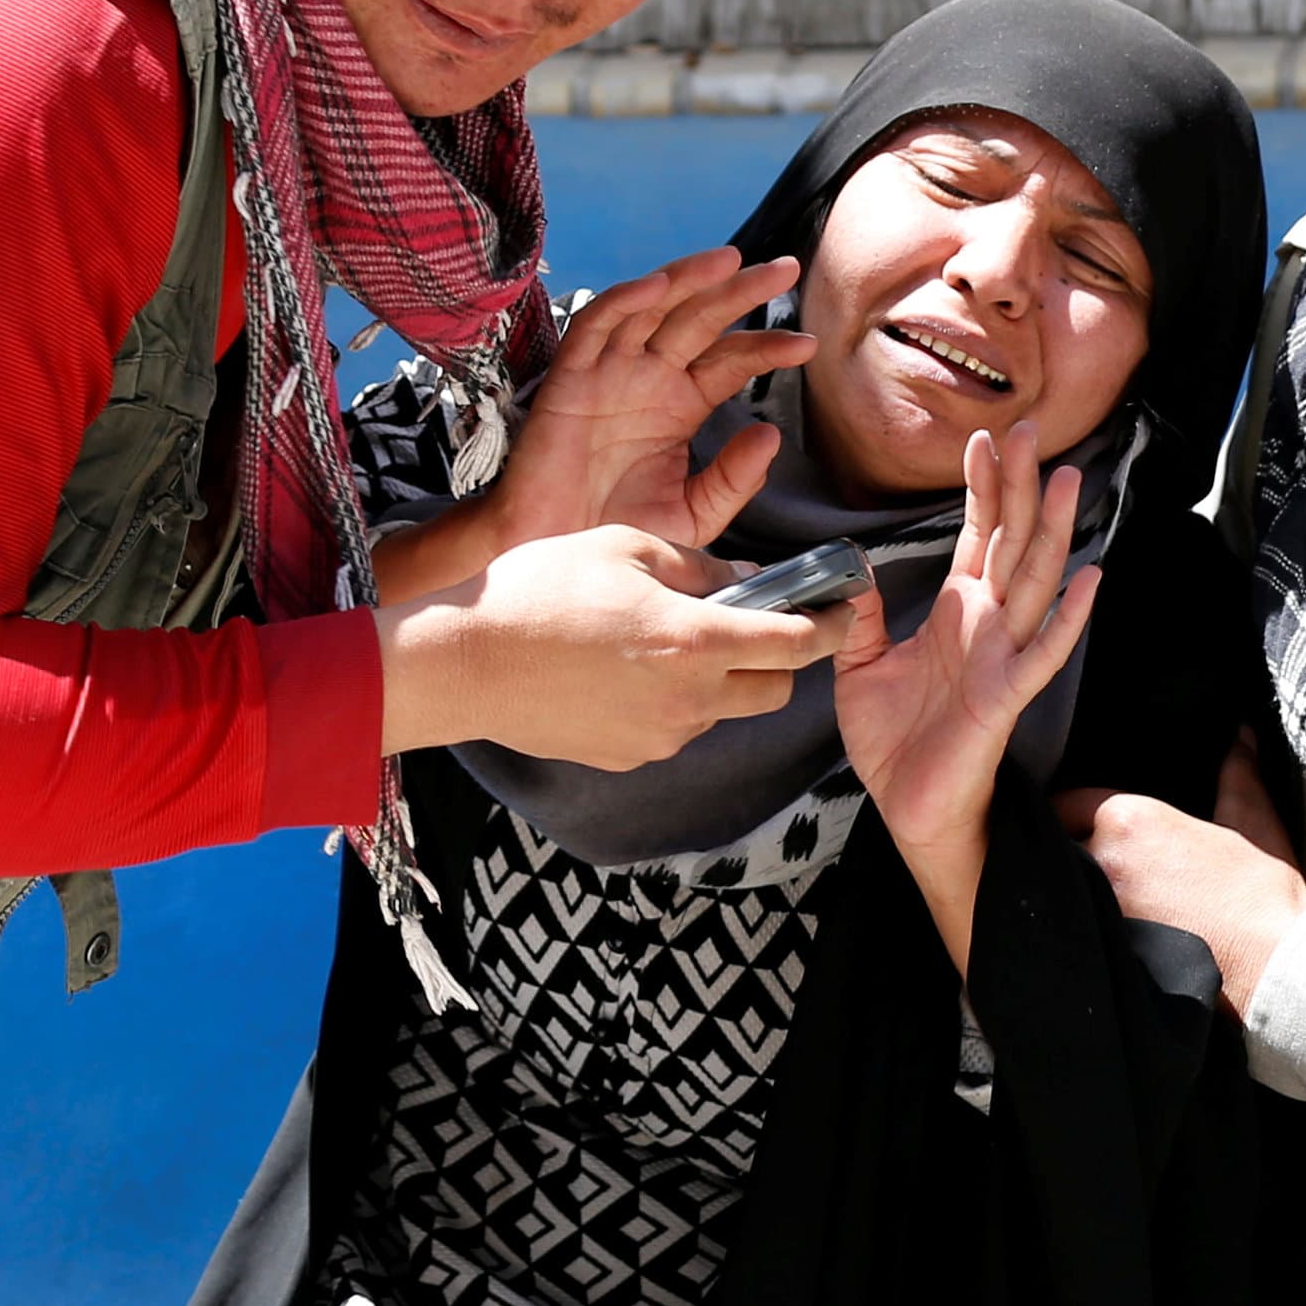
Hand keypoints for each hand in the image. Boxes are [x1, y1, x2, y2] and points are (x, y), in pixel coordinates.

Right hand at [372, 247, 811, 604]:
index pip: (730, 360)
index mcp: (680, 406)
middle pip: (700, 320)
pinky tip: (660, 286)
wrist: (554, 558)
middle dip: (741, 291)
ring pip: (652, 308)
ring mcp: (609, 373)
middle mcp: (648, 379)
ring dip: (689, 280)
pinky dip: (625, 301)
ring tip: (732, 262)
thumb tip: (771, 436)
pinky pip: (595, 326)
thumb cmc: (617, 534)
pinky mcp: (569, 379)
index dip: (767, 347)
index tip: (808, 344)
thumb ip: (732, 480)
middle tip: (786, 269)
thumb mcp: (693, 515)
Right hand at [375, 521, 851, 770]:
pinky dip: (673, 703)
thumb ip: (699, 566)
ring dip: (720, 680)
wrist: (464, 662)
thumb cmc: (540, 589)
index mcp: (696, 641)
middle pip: (774, 690)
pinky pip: (674, 729)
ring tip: (670, 641)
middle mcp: (689, 700)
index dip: (830, 627)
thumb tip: (748, 580)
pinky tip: (627, 670)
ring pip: (722, 711)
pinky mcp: (626, 757)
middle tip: (755, 623)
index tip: (841, 611)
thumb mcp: (626, 547)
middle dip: (779, 659)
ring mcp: (659, 737)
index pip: (798, 645)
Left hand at [835, 423, 1100, 968]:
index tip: (982, 438)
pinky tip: (1092, 578)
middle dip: (1018, 486)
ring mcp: (1003, 657)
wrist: (907, 806)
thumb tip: (850, 571)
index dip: (981, 488)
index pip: (976, 536)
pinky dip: (1069, 616)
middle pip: (1012, 541)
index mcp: (955, 612)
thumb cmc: (892, 741)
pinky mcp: (1007, 696)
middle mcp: (987, 625)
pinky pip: (1043, 651)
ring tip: (1066, 480)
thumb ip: (861, 617)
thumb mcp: (860, 667)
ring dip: (1052, 531)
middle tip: (1027, 430)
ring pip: (1034, 581)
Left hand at [1057, 746, 1305, 1019]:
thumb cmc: (1262, 896)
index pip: (1068, 804)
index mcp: (1129, 820)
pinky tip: (1120, 935)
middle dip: (1076, 855)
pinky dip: (1093, 931)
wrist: (1272, 967)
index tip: (1083, 824)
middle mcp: (1103, 860)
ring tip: (1113, 902)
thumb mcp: (1253, 823)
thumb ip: (1238, 774)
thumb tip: (1243, 737)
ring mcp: (1099, 909)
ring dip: (1082, 894)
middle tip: (1103, 867)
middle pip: (1062, 850)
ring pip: (1069, 893)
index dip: (1073, 813)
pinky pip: (1084, 931)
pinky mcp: (1105, 951)